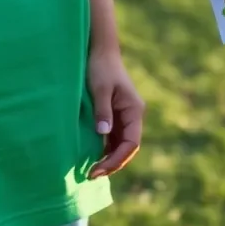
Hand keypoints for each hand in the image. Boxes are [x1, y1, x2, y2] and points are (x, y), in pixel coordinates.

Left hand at [87, 47, 143, 178]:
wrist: (100, 50)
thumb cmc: (101, 67)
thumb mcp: (101, 89)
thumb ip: (103, 111)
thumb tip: (103, 134)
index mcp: (134, 110)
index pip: (131, 143)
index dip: (116, 159)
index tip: (98, 169)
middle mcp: (132, 115)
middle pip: (126, 147)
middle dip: (111, 163)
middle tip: (91, 174)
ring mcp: (123, 115)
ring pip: (120, 144)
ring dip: (108, 157)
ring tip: (90, 170)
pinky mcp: (114, 114)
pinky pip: (112, 137)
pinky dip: (104, 148)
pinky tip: (91, 155)